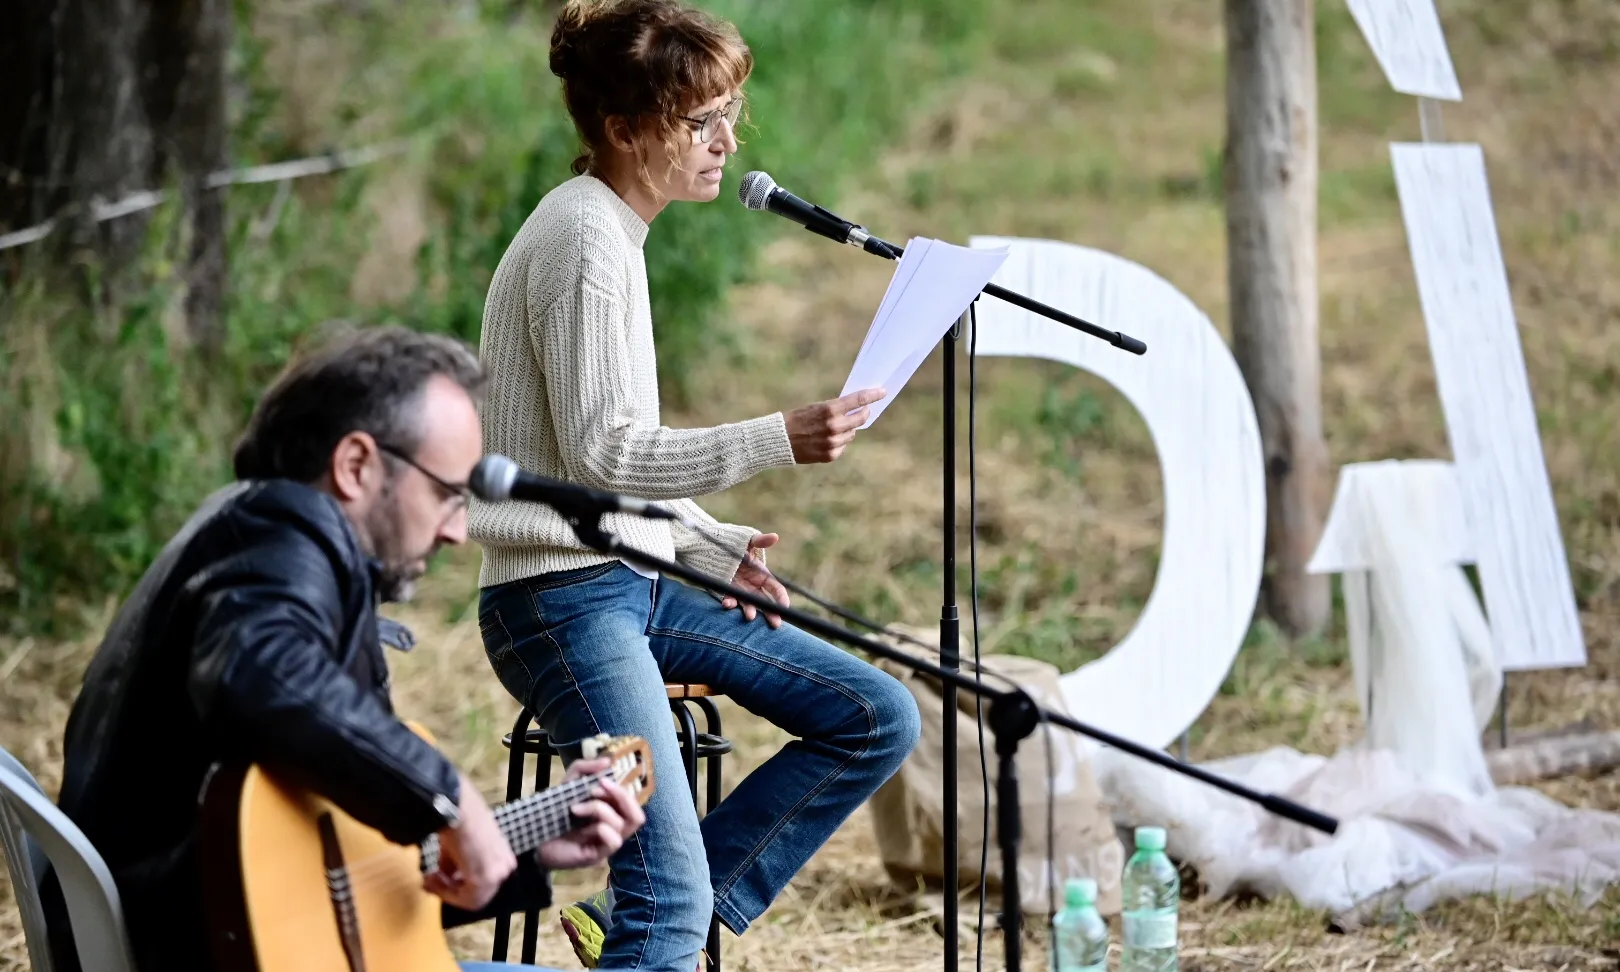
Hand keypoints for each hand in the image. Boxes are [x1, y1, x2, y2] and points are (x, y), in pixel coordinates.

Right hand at [424, 773, 516, 911]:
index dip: (456, 886)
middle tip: (429, 880)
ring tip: (430, 877)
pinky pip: (464, 898)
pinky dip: (445, 891)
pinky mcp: (485, 879)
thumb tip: (442, 877)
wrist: (457, 808)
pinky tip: (433, 877)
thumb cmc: (459, 819)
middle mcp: (505, 867)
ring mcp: (497, 874)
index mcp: (504, 858)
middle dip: (449, 890)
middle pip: (476, 894)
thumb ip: (456, 866)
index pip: (481, 884)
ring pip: (470, 899)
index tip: (436, 879)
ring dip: (446, 890)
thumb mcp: (460, 847)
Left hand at [536, 757, 646, 870]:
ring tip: (575, 808)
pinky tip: (581, 829)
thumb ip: (586, 769)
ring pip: (622, 825)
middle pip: (638, 816)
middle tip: (596, 789)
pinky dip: (600, 828)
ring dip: (598, 809)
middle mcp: (612, 829)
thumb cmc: (554, 811)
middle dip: (620, 796)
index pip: (632, 803)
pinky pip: (614, 841)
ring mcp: (606, 845)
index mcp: (610, 813)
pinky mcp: (598, 857)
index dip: (621, 789)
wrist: (532, 835)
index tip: (600, 779)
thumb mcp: (569, 783)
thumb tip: (609, 761)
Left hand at [720, 533, 789, 628]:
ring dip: (749, 611)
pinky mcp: (726, 592)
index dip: (782, 598)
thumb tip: (775, 536)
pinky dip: (729, 602)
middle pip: (765, 602)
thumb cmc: (735, 542)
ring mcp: (740, 591)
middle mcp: (753, 586)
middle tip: (776, 624)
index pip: (776, 589)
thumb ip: (760, 540)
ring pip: (747, 604)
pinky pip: (729, 599)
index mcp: (763, 575)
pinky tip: (727, 603)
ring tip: (750, 616)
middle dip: (771, 613)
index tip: (785, 607)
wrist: (713, 547)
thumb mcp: (748, 540)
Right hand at [784, 388, 885, 462]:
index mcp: (829, 409)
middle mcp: (833, 426)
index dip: (873, 395)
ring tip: (835, 426)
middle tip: (865, 410)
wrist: (779, 440)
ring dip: (849, 428)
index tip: (882, 391)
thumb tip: (856, 408)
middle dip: (865, 412)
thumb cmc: (796, 419)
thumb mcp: (815, 407)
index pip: (858, 400)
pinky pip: (843, 446)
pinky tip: (828, 439)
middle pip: (860, 418)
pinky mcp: (830, 455)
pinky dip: (840, 442)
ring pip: (852, 434)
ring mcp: (833, 442)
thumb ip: (836, 408)